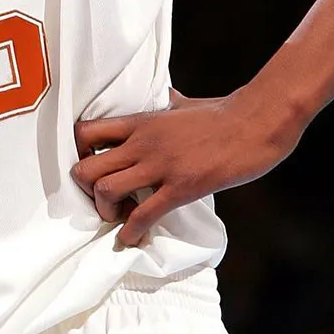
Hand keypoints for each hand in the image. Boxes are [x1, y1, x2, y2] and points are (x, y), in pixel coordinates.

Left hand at [71, 88, 301, 247]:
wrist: (255, 123)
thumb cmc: (222, 112)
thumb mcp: (183, 102)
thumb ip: (164, 102)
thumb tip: (162, 95)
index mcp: (140, 121)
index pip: (85, 131)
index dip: (78, 153)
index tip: (91, 167)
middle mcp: (142, 143)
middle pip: (86, 167)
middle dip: (86, 189)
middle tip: (100, 199)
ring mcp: (160, 165)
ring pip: (106, 190)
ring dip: (106, 211)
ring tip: (119, 217)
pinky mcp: (181, 187)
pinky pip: (144, 214)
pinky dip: (131, 232)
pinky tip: (133, 238)